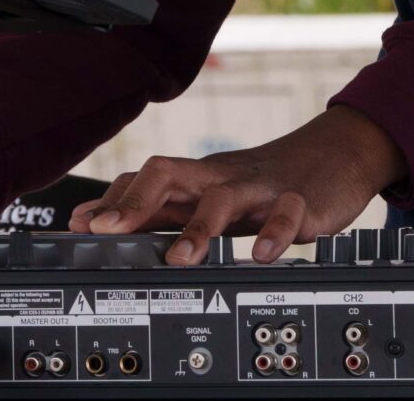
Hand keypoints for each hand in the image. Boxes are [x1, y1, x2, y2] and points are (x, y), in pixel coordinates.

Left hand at [71, 107, 404, 264]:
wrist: (336, 154)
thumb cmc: (264, 182)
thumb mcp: (213, 195)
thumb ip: (166, 212)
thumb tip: (106, 229)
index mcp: (197, 179)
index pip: (142, 180)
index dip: (108, 201)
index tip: (76, 226)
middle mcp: (220, 178)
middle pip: (168, 174)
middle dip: (134, 202)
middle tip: (105, 231)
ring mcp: (259, 187)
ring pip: (222, 198)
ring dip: (198, 228)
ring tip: (180, 259)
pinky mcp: (300, 200)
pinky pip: (286, 214)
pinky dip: (274, 234)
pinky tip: (263, 254)